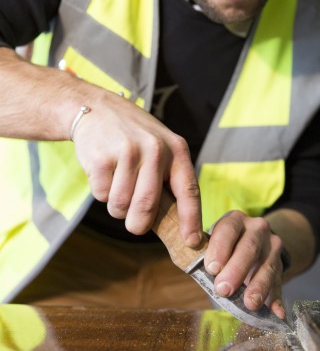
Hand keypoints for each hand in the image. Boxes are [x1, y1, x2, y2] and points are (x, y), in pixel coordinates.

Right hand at [72, 90, 201, 245]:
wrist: (97, 108)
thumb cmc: (134, 137)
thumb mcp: (161, 147)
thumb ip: (169, 177)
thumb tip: (176, 224)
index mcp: (176, 150)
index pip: (189, 190)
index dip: (191, 219)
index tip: (191, 241)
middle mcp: (155, 150)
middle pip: (147, 207)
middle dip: (138, 225)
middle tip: (134, 226)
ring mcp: (127, 152)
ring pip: (120, 205)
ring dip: (116, 206)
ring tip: (117, 184)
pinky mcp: (102, 157)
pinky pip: (101, 194)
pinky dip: (100, 191)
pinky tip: (104, 170)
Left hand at [203, 211, 286, 318]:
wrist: (253, 240)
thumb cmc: (223, 246)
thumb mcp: (213, 241)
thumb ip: (205, 253)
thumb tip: (191, 264)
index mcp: (235, 220)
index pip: (228, 229)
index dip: (220, 248)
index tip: (211, 269)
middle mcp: (257, 228)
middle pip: (249, 248)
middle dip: (236, 270)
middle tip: (224, 290)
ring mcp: (272, 246)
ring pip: (268, 266)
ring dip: (259, 286)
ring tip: (250, 304)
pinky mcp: (281, 264)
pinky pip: (279, 282)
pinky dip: (277, 299)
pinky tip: (277, 313)